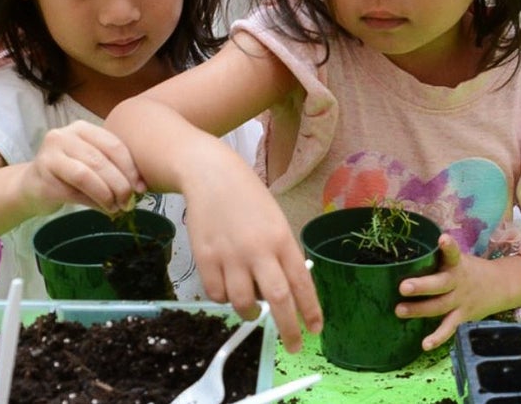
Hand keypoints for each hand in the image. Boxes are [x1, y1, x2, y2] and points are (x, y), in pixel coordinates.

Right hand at [16, 120, 144, 216]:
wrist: (31, 186)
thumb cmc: (69, 173)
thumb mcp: (91, 161)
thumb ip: (112, 166)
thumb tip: (140, 187)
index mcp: (81, 128)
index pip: (113, 145)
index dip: (130, 168)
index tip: (141, 187)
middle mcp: (63, 137)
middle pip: (100, 161)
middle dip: (120, 184)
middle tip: (130, 202)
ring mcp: (49, 156)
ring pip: (86, 176)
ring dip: (106, 195)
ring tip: (117, 208)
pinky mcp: (41, 179)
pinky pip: (73, 192)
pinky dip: (93, 203)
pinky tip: (103, 210)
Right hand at [180, 149, 322, 352]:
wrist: (212, 175)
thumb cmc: (249, 199)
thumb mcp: (276, 221)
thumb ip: (281, 254)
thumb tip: (283, 294)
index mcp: (281, 238)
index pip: (302, 282)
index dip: (311, 310)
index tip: (316, 329)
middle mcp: (258, 249)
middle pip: (278, 299)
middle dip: (288, 328)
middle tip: (294, 344)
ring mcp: (230, 254)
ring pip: (243, 303)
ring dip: (250, 314)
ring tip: (253, 310)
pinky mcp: (205, 257)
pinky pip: (216, 294)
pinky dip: (224, 298)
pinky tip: (228, 287)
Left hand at [395, 234, 515, 350]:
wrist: (502, 286)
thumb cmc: (469, 270)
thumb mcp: (459, 259)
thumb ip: (438, 258)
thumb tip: (404, 253)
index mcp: (457, 264)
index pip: (454, 253)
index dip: (449, 247)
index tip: (443, 239)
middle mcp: (459, 282)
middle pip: (441, 284)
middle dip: (422, 286)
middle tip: (403, 286)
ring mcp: (461, 301)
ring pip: (440, 307)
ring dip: (419, 310)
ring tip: (399, 310)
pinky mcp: (463, 317)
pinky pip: (449, 328)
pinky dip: (438, 337)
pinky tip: (425, 345)